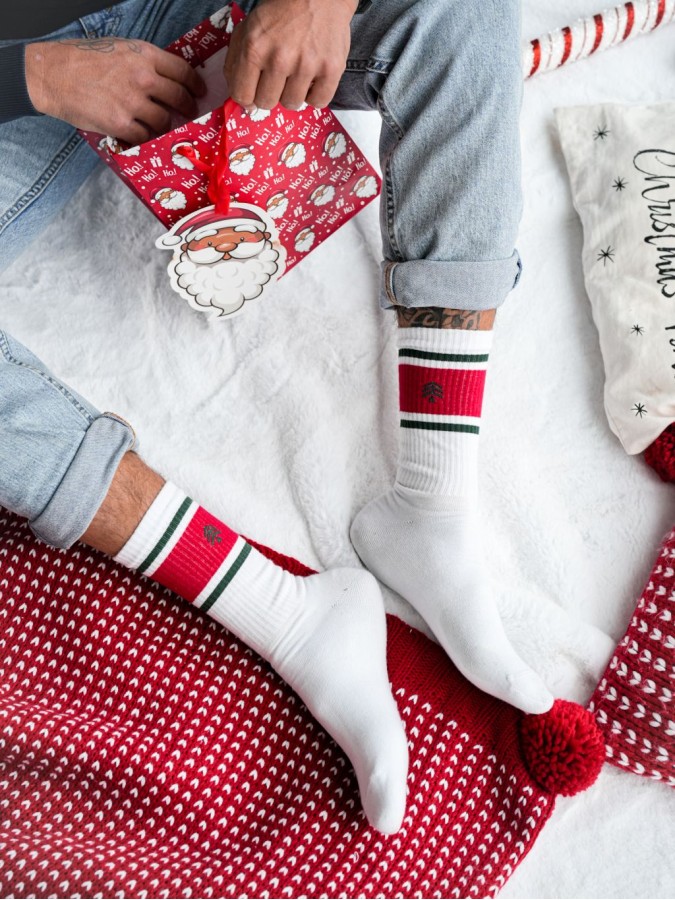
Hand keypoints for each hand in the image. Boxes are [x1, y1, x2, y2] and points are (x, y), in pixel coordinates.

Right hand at [25, 38, 205, 144]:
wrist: (53, 75)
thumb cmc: (82, 59)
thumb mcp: (118, 49)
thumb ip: (143, 62)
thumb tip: (165, 78)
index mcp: (144, 55)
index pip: (182, 71)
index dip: (195, 84)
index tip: (199, 92)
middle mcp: (143, 78)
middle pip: (180, 98)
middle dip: (188, 108)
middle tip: (189, 113)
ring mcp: (133, 103)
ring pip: (164, 120)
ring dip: (164, 125)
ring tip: (158, 124)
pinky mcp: (121, 124)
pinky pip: (144, 136)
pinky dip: (144, 137)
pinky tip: (140, 134)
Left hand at [224, 0, 356, 110]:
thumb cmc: (281, 13)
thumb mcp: (249, 28)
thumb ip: (236, 61)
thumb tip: (240, 97)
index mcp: (254, 47)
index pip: (242, 95)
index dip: (247, 98)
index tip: (254, 93)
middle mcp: (279, 59)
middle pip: (266, 103)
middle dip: (269, 93)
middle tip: (277, 77)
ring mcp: (307, 66)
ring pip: (291, 104)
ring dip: (292, 93)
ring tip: (296, 73)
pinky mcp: (331, 70)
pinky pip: (318, 102)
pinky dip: (315, 94)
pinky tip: (312, 78)